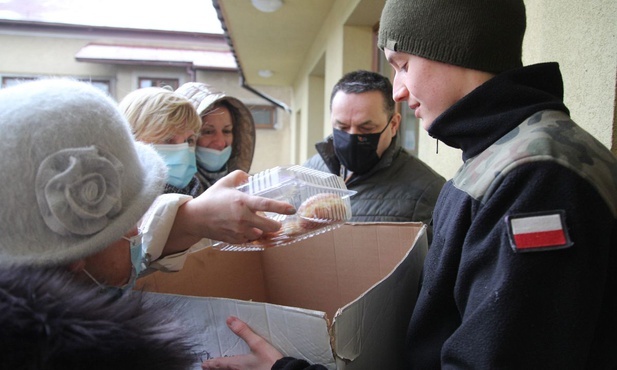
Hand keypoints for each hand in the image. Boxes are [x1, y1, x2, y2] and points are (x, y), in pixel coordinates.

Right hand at [168, 171, 295, 246]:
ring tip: (255, 224)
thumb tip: (251, 177)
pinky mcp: (235, 239)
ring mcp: (239, 231)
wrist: (195, 218)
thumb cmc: (211, 199)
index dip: (281, 207)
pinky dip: (251, 235)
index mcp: (242, 202)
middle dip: (276, 224)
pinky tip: (245, 229)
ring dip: (261, 230)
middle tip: (276, 222)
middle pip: (270, 226)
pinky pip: (250, 239)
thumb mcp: (225, 183)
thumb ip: (240, 176)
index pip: (266, 204)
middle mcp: (243, 218)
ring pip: (260, 234)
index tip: (292, 209)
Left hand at [202, 316, 282, 369]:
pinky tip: (241, 369)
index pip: (221, 363)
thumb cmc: (270, 361)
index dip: (212, 363)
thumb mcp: (257, 343)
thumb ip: (243, 331)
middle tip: (207, 368)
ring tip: (221, 369)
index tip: (203, 364)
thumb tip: (229, 320)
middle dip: (216, 368)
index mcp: (238, 363)